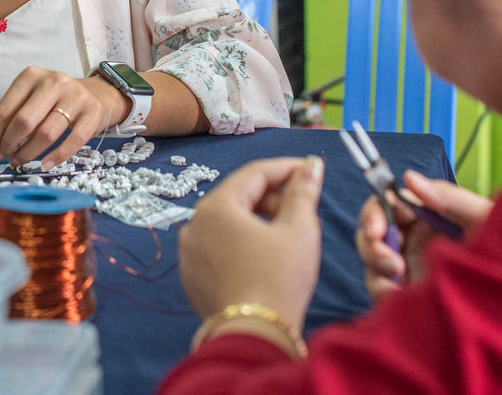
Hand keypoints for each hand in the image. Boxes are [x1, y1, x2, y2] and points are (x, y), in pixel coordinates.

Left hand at [0, 68, 130, 169]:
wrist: (97, 94)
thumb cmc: (55, 100)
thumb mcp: (31, 99)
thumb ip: (11, 119)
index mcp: (31, 76)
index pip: (5, 109)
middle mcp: (53, 82)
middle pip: (24, 121)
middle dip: (8, 145)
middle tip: (2, 159)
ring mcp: (75, 96)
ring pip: (46, 133)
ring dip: (28, 153)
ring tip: (19, 162)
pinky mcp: (92, 112)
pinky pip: (73, 140)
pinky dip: (56, 156)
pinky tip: (45, 164)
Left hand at [178, 157, 323, 331]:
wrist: (254, 335)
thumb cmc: (279, 280)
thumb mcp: (299, 230)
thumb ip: (303, 192)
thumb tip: (312, 165)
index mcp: (216, 206)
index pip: (255, 173)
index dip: (287, 168)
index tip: (311, 170)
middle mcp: (194, 224)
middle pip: (239, 196)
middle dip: (273, 198)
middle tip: (304, 211)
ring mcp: (189, 251)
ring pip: (228, 222)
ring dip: (258, 221)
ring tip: (288, 236)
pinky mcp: (192, 276)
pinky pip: (219, 247)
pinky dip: (242, 244)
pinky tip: (265, 259)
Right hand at [355, 170, 491, 300]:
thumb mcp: (483, 217)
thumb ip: (447, 197)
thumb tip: (409, 177)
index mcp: (427, 214)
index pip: (386, 204)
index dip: (374, 213)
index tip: (376, 229)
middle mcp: (414, 239)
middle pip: (371, 234)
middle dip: (372, 246)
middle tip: (392, 263)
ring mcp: (411, 269)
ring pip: (373, 265)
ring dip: (376, 271)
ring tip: (397, 283)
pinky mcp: (412, 296)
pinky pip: (384, 293)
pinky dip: (384, 294)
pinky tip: (400, 298)